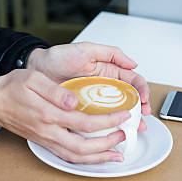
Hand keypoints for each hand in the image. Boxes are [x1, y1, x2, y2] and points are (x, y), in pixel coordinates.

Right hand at [0, 69, 131, 163]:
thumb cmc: (12, 87)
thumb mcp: (32, 79)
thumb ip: (54, 90)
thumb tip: (73, 100)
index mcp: (48, 114)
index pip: (85, 122)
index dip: (107, 121)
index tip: (122, 115)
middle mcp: (49, 131)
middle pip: (85, 146)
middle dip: (108, 142)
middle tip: (124, 134)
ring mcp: (46, 140)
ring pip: (77, 156)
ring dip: (99, 157)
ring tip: (116, 152)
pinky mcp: (44, 142)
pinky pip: (67, 156)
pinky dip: (85, 160)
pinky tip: (95, 156)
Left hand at [26, 42, 151, 129]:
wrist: (37, 68)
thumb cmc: (60, 57)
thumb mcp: (86, 50)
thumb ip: (110, 53)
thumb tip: (133, 63)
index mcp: (108, 71)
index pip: (132, 80)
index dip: (142, 89)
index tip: (144, 98)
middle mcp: (104, 87)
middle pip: (129, 99)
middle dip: (139, 108)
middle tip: (142, 116)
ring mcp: (95, 100)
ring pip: (117, 111)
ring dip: (129, 119)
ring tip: (135, 127)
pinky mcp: (84, 111)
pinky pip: (99, 120)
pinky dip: (110, 127)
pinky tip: (115, 131)